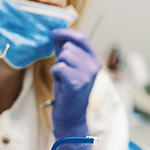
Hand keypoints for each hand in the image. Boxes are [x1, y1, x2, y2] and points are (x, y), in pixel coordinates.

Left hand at [50, 30, 100, 149]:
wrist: (72, 116)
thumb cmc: (69, 91)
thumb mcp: (71, 68)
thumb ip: (66, 50)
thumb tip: (56, 32)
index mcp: (95, 61)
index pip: (82, 38)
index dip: (66, 33)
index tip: (54, 33)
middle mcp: (94, 66)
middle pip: (70, 47)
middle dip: (61, 57)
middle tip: (63, 72)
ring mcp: (87, 74)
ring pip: (64, 56)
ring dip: (58, 66)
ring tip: (62, 78)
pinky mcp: (76, 83)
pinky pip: (59, 67)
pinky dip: (56, 74)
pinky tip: (60, 83)